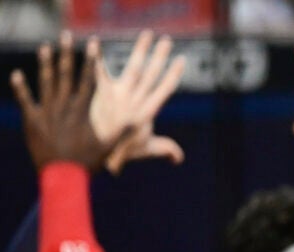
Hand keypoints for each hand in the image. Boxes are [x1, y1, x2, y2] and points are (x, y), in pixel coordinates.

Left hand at [10, 32, 109, 171]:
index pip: (88, 80)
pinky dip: (20, 88)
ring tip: (45, 47)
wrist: (62, 175)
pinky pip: (25, 100)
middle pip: (66, 75)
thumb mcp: (108, 147)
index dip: (91, 61)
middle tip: (66, 36)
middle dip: (67, 54)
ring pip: (46, 83)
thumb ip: (121, 133)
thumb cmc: (86, 162)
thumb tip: (138, 122)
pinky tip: (17, 75)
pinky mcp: (32, 121)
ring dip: (45, 64)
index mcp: (82, 111)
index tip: (93, 45)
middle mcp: (64, 107)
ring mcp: (47, 112)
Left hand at [90, 30, 185, 174]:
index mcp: (148, 112)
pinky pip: (100, 74)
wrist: (97, 156)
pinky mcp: (101, 95)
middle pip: (151, 75)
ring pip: (134, 69)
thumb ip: (164, 149)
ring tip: (147, 35)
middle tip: (167, 40)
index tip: (181, 60)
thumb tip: (180, 159)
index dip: (174, 74)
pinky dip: (97, 59)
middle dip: (160, 57)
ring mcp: (119, 98)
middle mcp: (136, 103)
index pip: (165, 90)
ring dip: (141, 51)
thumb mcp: (146, 148)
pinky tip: (96, 43)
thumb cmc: (122, 152)